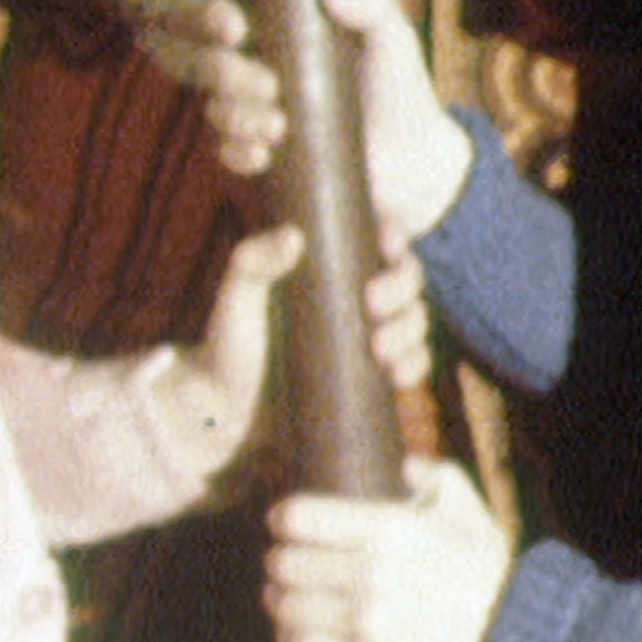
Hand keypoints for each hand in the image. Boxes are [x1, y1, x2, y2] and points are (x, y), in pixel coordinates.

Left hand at [160, 221, 428, 465]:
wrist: (226, 411)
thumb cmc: (227, 343)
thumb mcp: (235, 297)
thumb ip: (252, 262)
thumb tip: (294, 238)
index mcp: (328, 260)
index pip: (374, 231)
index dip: (394, 231)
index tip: (388, 244)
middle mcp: (355, 291)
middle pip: (404, 273)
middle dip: (402, 285)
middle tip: (374, 305)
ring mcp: (368, 331)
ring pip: (414, 316)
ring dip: (411, 328)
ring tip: (380, 350)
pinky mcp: (375, 371)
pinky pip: (412, 360)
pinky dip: (415, 364)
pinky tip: (399, 375)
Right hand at [194, 0, 470, 238]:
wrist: (413, 156)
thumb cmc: (397, 83)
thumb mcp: (391, 35)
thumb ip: (370, 4)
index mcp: (274, 29)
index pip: (219, 14)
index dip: (211, 17)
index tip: (238, 28)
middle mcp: (254, 67)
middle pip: (203, 62)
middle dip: (225, 72)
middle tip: (270, 86)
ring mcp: (254, 113)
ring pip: (214, 108)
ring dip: (239, 117)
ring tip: (281, 126)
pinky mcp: (261, 153)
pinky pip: (226, 152)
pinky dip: (239, 152)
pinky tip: (265, 154)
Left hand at [264, 457, 513, 641]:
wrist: (514, 632)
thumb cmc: (489, 574)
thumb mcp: (470, 515)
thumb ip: (437, 477)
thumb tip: (407, 466)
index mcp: (388, 530)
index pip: (299, 517)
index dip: (283, 517)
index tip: (281, 521)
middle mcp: (370, 575)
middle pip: (286, 563)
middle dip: (280, 562)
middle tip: (282, 563)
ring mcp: (365, 623)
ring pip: (288, 609)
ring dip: (281, 602)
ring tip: (284, 599)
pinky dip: (294, 637)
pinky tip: (299, 631)